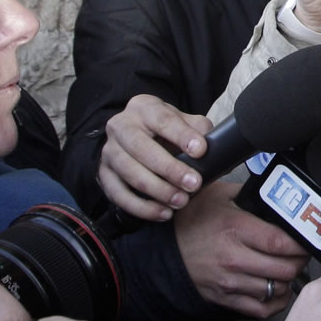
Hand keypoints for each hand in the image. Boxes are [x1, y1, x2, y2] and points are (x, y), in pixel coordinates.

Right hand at [98, 94, 212, 220]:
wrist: (136, 135)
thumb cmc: (164, 129)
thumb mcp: (182, 121)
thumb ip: (198, 129)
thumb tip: (216, 146)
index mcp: (144, 108)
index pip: (162, 119)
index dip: (181, 135)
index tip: (200, 150)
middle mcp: (121, 126)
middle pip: (141, 148)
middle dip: (169, 169)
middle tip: (194, 184)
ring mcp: (109, 151)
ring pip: (129, 172)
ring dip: (157, 190)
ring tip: (181, 201)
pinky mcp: (104, 174)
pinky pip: (118, 194)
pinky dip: (141, 207)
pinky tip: (163, 213)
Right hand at [175, 181, 309, 317]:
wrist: (164, 250)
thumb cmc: (192, 221)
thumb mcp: (219, 195)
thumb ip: (250, 195)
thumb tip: (279, 194)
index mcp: (235, 229)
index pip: (281, 243)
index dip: (302, 243)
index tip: (309, 239)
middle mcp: (234, 259)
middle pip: (285, 269)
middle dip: (300, 261)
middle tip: (301, 253)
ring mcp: (229, 282)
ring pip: (277, 290)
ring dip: (288, 280)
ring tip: (288, 268)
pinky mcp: (225, 299)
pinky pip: (261, 308)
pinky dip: (275, 302)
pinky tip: (277, 289)